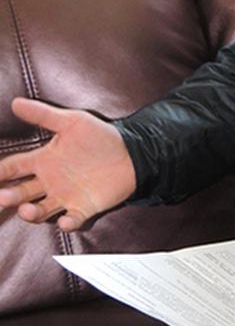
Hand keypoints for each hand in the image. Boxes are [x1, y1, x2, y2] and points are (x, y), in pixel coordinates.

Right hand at [0, 97, 136, 230]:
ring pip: (40, 210)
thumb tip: (16, 103)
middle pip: (21, 193)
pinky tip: (65, 220)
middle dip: (9, 197)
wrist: (131, 153)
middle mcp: (50, 181)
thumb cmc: (100, 136)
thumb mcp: (71, 122)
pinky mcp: (84, 208)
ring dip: (31, 213)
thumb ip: (44, 115)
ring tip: (27, 210)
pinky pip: (72, 220)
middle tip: (1, 198)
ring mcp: (65, 196)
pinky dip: (67, 223)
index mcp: (43, 160)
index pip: (13, 167)